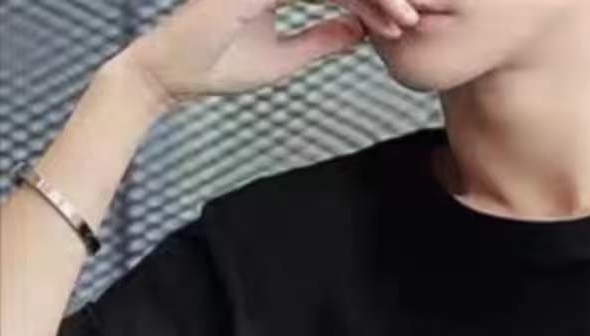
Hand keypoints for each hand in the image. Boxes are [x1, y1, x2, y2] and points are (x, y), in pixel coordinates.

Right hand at [116, 0, 417, 112]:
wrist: (172, 74)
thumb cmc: (219, 67)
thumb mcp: (286, 56)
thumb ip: (322, 39)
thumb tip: (359, 32)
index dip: (374, 4)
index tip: (405, 26)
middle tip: (416, 17)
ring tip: (407, 21)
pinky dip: (350, 1)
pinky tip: (376, 21)